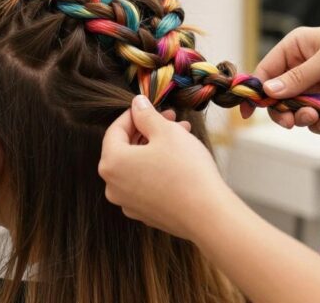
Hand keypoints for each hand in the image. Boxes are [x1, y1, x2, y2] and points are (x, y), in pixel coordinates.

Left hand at [100, 96, 237, 240]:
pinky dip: (158, 169)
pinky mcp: (145, 213)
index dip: (134, 114)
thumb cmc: (185, 170)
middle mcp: (113, 186)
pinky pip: (146, 184)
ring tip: (182, 136)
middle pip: (126, 149)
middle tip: (171, 119)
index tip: (150, 106)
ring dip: (156, 148)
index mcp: (112, 163)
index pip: (115, 130)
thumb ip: (146, 115)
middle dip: (148, 131)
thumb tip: (137, 104)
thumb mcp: (166, 132)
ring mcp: (128, 203)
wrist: (207, 214)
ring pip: (138, 166)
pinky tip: (180, 161)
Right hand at [244, 26, 319, 133]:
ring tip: (316, 117)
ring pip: (295, 110)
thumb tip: (268, 92)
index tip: (248, 112)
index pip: (266, 71)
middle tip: (289, 122)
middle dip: (281, 111)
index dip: (256, 91)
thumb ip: (298, 78)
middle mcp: (302, 66)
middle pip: (277, 96)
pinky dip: (318, 123)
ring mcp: (316, 86)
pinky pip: (314, 118)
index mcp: (296, 47)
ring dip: (301, 118)